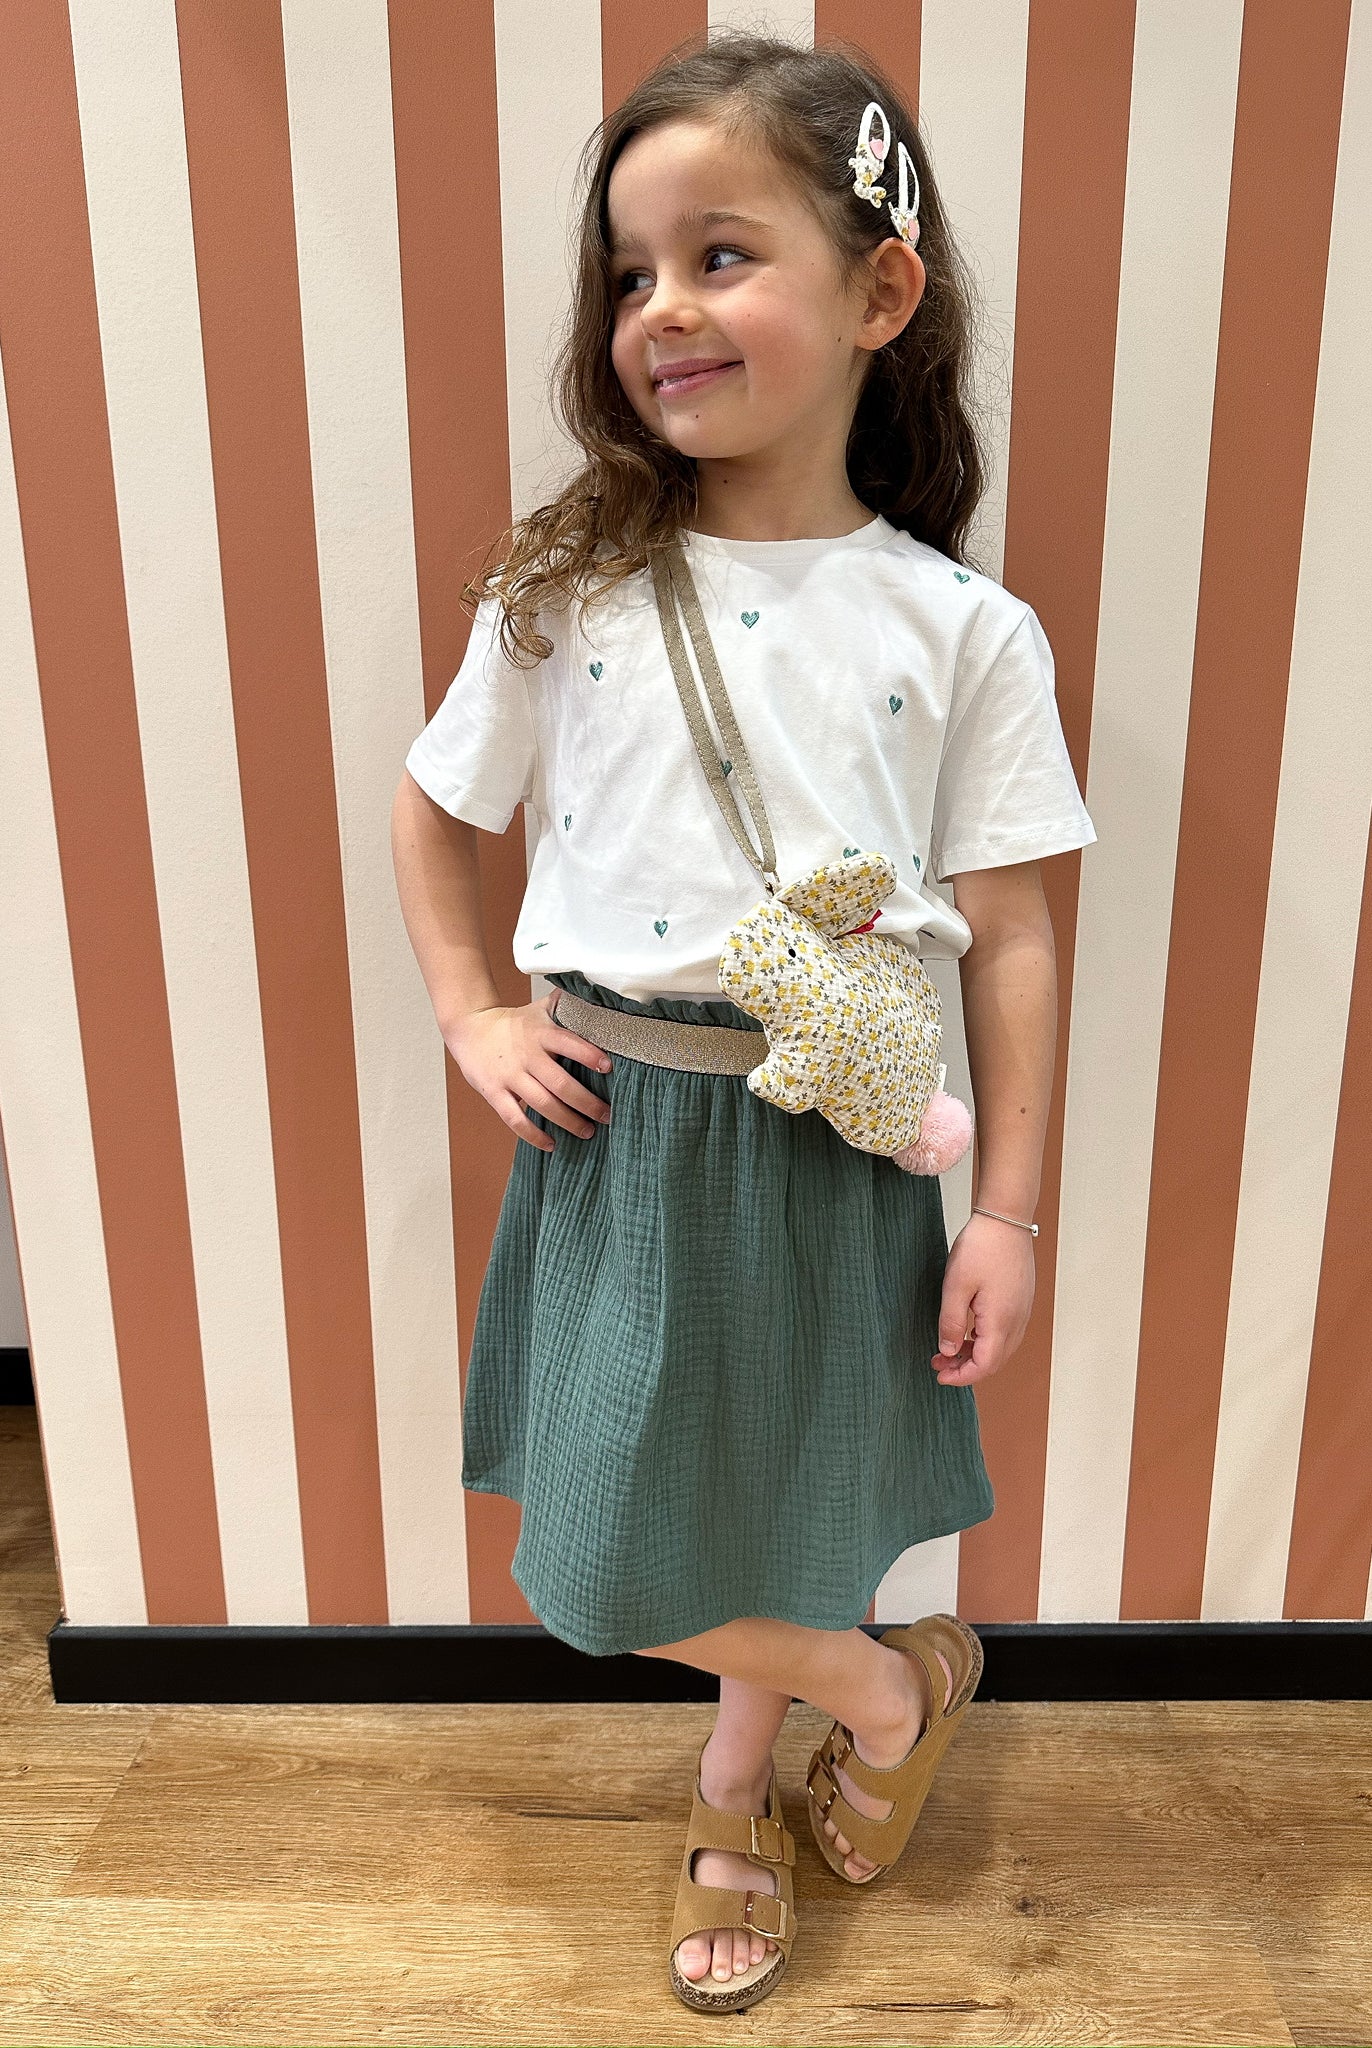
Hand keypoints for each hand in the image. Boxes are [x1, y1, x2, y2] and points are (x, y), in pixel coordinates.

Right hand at [444, 992, 612, 1152]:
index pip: (568, 1043)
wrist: (469, 1028)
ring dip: (567, 1121)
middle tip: (608, 1115)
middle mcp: (527, 1055)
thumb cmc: (514, 1023)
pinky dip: (533, 1135)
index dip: (588, 1055)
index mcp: (540, 1033)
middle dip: (587, 1102)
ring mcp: (509, 1076)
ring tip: (588, 1132)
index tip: (609, 1068)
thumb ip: (566, 1005)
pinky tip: (551, 1144)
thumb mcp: (539, 1009)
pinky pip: (514, 1119)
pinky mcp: (494, 1093)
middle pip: (560, 1083)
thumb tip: (598, 994)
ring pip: (542, 1104)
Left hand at [930, 1209, 1035, 1384]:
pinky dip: (987, 1340)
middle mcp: (1017, 1320)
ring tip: (949, 1348)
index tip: (940, 1375)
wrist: (1006, 1218)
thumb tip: (949, 1352)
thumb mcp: (955, 1286)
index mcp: (1001, 1321)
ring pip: (1002, 1348)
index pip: (985, 1365)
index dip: (961, 1376)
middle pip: (995, 1361)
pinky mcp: (1022, 1300)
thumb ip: (952, 1323)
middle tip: (939, 1363)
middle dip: (966, 1368)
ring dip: (976, 1354)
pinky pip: (1007, 1332)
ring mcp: (1022, 1310)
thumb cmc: (981, 1247)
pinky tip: (969, 1331)